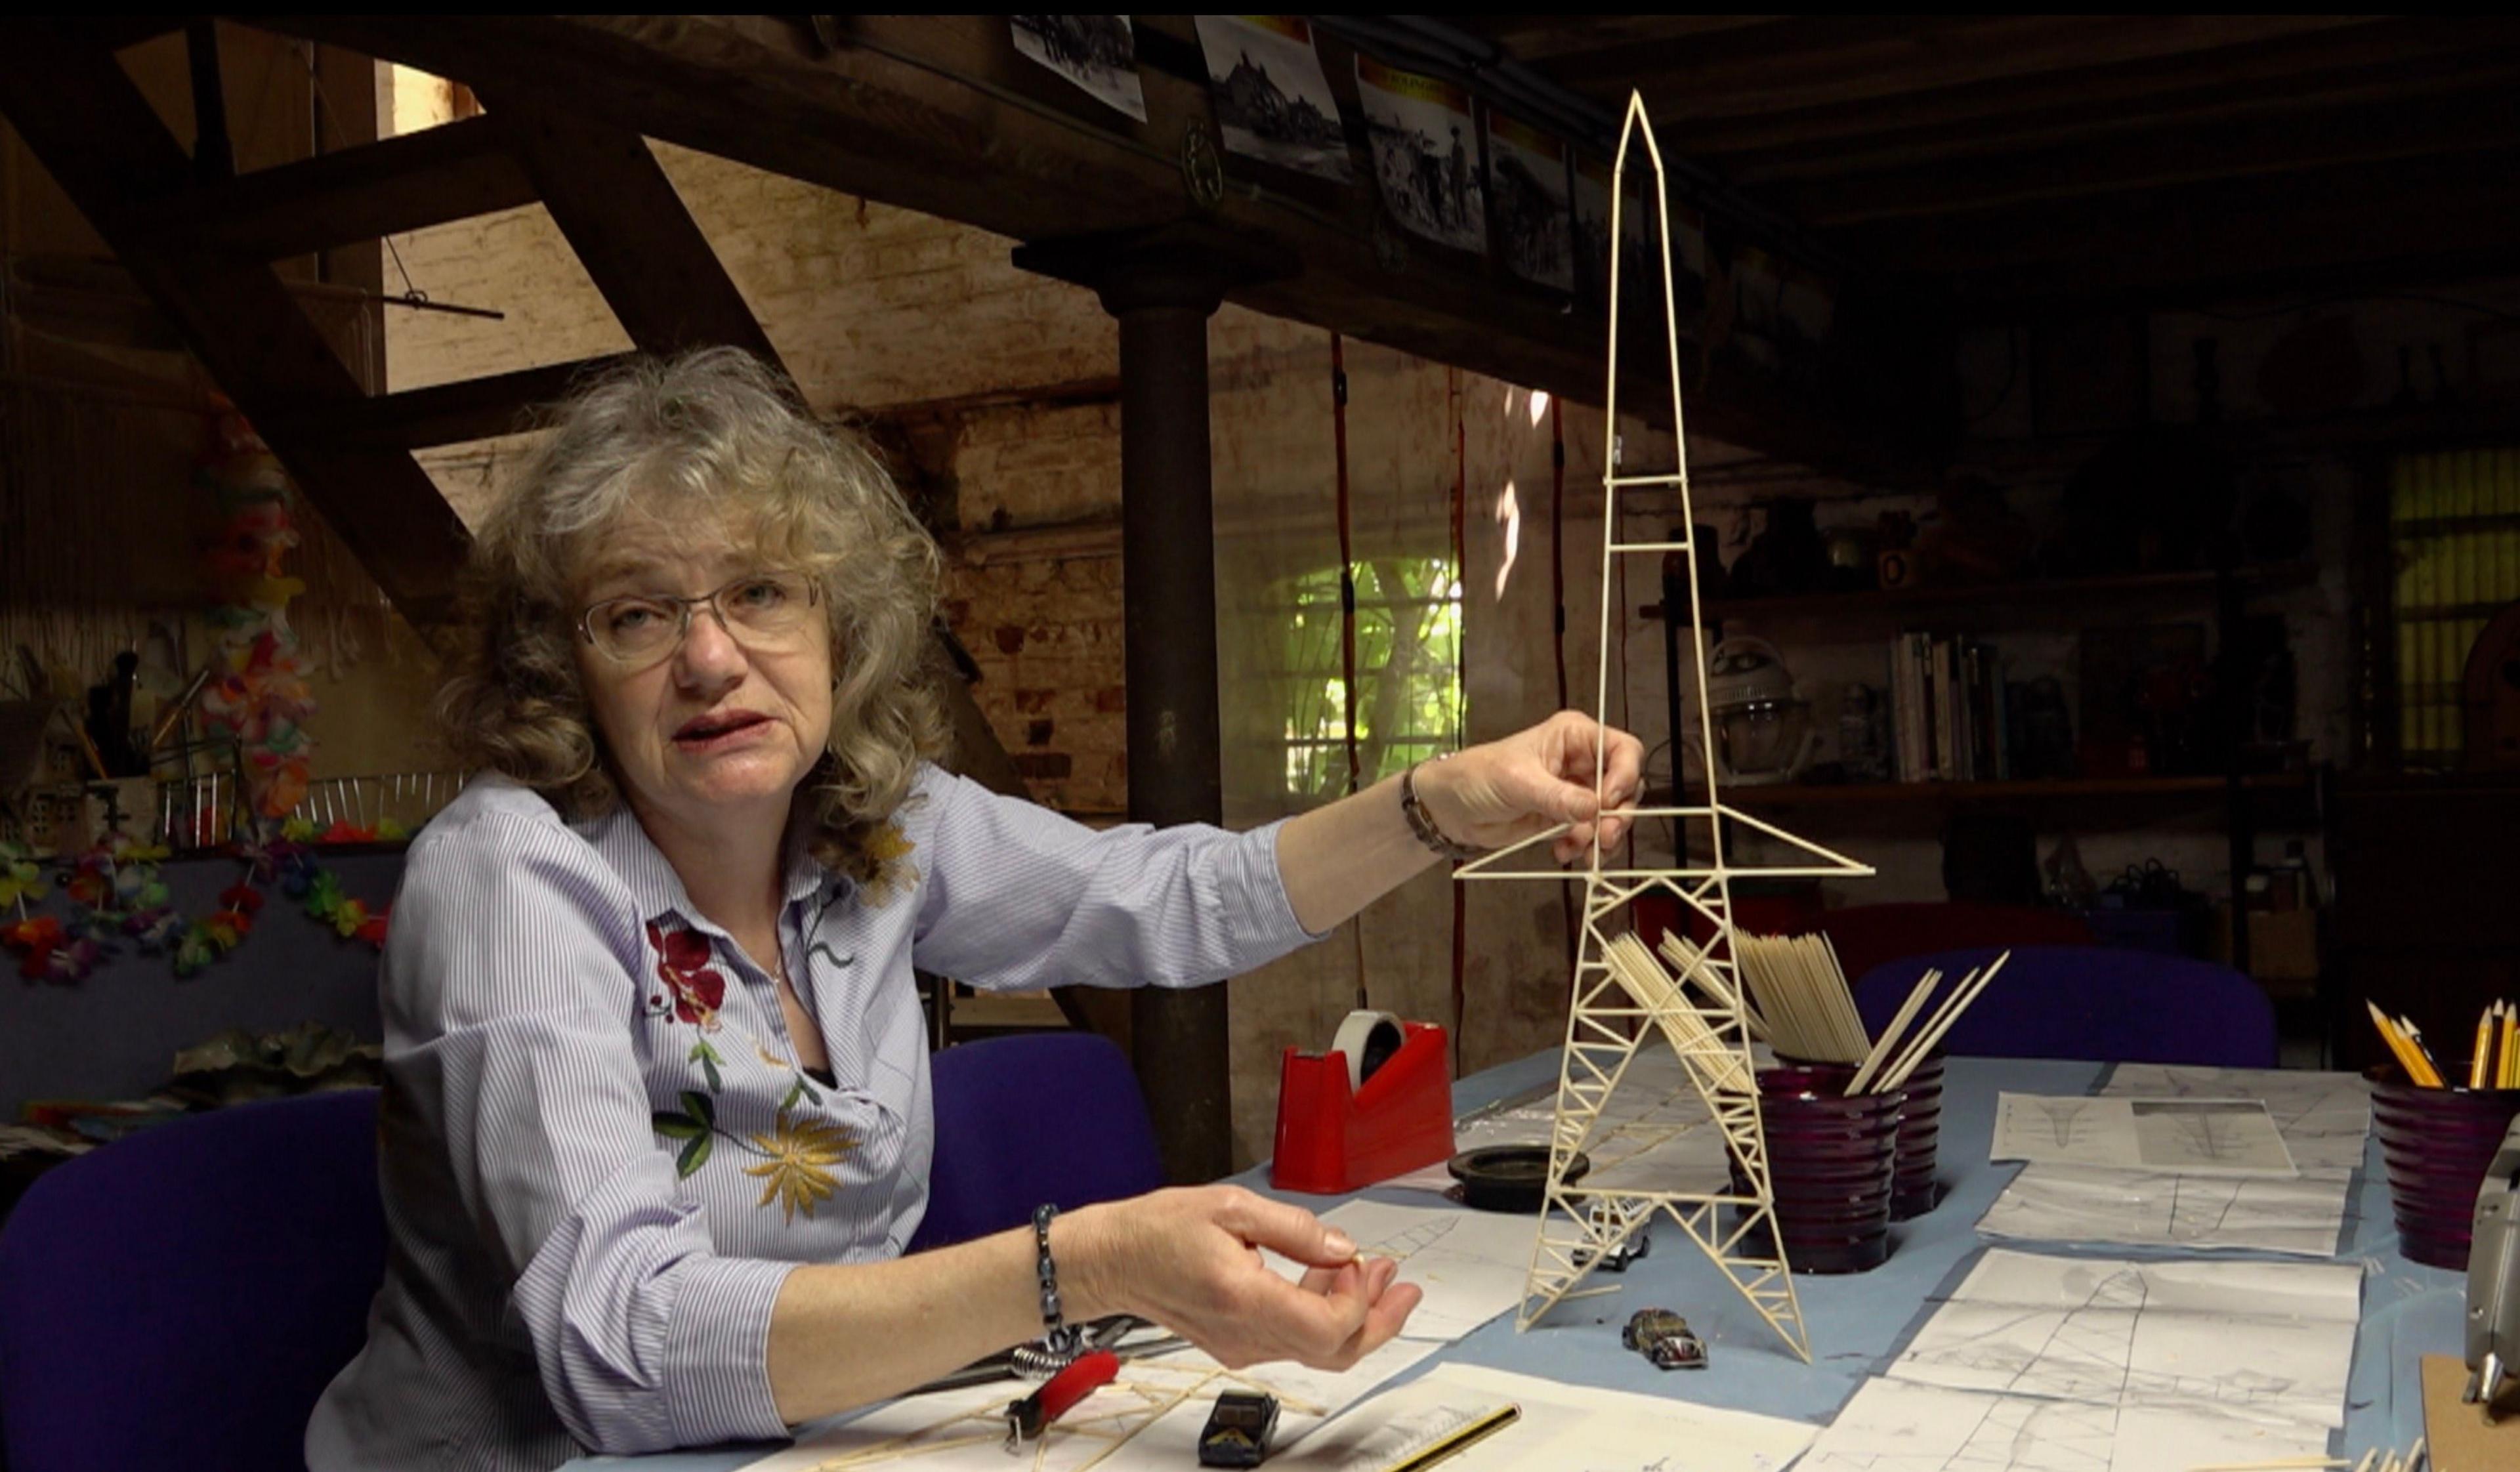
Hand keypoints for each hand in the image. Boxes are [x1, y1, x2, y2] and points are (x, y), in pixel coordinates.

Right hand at [1067, 1187, 1420, 1370]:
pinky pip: (1296, 1340)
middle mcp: (1246, 1335)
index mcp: (1244, 1300)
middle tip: (1406, 1286)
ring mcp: (1243, 1346)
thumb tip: (1341, 1248)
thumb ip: (1293, 1229)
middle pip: (1335, 1352)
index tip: (1362, 1261)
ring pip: (1320, 1350)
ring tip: (1378, 1274)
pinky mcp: (1239, 1343)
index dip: (1358, 1299)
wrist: (1112, 1261)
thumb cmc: (1157, 1230)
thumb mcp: (1229, 1207)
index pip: (1327, 1328)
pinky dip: (1325, 1316)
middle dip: (1380, 1319)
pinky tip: (1334, 1280)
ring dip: (1356, 1315)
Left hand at [1419, 711, 1645, 863]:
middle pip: (1624, 786)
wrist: (1452, 808)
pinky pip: (1592, 834)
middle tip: (1603, 837)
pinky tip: (1562, 852)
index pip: (1623, 750)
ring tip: (1581, 850)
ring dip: (1602, 836)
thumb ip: (1558, 796)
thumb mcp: (1518, 782)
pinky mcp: (1567, 818)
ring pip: (1612, 815)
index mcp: (1574, 737)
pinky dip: (1584, 847)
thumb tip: (1594, 809)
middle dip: (1617, 815)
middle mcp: (1581, 762)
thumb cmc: (1478, 777)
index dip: (1625, 776)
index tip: (1609, 802)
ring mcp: (1576, 791)